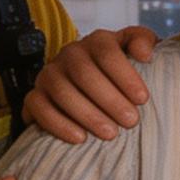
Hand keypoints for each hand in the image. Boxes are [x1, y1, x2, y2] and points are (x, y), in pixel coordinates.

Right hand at [22, 27, 157, 142]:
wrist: (97, 89)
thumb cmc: (122, 74)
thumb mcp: (136, 51)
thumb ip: (144, 42)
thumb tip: (144, 54)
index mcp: (97, 41)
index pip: (106, 51)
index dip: (124, 75)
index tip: (143, 99)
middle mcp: (70, 54)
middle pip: (83, 72)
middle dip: (109, 99)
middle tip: (131, 121)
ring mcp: (49, 75)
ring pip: (61, 90)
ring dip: (87, 114)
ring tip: (110, 133)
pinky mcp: (35, 96)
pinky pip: (38, 107)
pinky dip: (58, 123)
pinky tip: (80, 138)